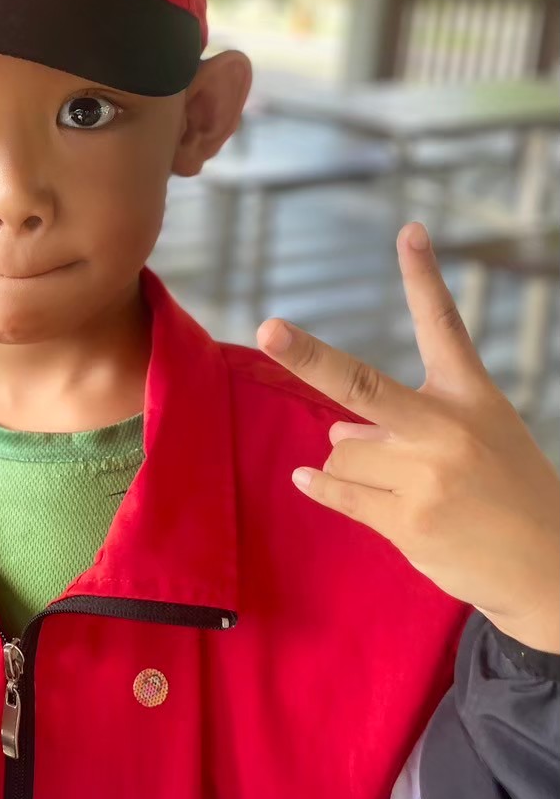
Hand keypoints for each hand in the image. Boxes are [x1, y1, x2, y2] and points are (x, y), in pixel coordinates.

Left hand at [257, 222, 559, 653]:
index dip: (423, 277)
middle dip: (308, 356)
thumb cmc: (504, 490)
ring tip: (405, 485)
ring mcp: (426, 477)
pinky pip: (340, 492)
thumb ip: (408, 422)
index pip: (444, 326)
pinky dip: (320, 485)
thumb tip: (335, 433)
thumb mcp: (480, 434)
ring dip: (356, 463)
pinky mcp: (409, 522)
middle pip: (361, 384)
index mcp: (470, 396)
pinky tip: (305, 478)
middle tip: (268, 329)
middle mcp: (447, 429)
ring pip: (343, 450)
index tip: (408, 231)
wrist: (550, 566)